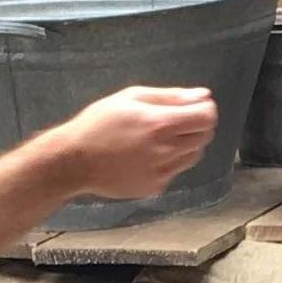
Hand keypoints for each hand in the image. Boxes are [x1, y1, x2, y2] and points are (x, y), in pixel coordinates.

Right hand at [61, 85, 216, 199]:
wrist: (74, 161)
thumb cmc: (99, 123)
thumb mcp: (131, 97)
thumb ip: (171, 96)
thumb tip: (204, 95)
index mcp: (160, 124)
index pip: (207, 117)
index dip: (206, 109)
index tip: (195, 106)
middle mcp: (166, 150)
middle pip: (205, 136)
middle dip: (198, 125)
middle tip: (178, 120)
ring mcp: (162, 172)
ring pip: (194, 155)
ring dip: (187, 143)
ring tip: (161, 137)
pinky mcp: (155, 187)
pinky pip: (176, 170)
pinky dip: (171, 160)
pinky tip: (148, 154)